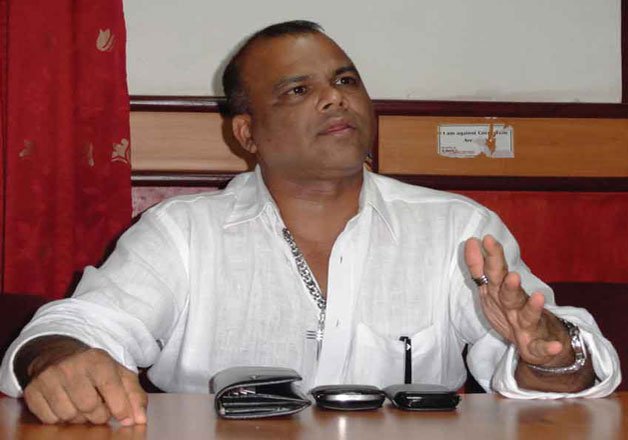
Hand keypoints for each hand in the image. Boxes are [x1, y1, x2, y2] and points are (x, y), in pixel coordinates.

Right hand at [22, 347, 146, 424]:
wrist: (58, 355)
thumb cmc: (94, 368)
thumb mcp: (119, 374)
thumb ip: (134, 395)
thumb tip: (139, 419)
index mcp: (97, 359)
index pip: (110, 388)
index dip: (120, 407)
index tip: (124, 417)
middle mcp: (71, 366)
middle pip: (89, 407)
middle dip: (98, 414)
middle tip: (99, 407)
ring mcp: (49, 377)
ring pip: (69, 415)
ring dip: (79, 417)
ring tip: (82, 404)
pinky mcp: (33, 390)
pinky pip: (50, 418)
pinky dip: (60, 418)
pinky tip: (65, 404)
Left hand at [464, 235, 569, 366]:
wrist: (542, 341)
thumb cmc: (513, 311)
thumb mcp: (493, 290)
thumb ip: (480, 268)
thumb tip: (470, 241)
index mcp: (503, 293)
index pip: (496, 274)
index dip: (491, 259)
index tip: (486, 240)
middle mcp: (516, 306)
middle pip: (510, 294)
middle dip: (509, 283)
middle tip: (510, 272)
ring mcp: (528, 325)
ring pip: (528, 316)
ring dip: (532, 307)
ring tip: (538, 299)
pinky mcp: (537, 345)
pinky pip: (542, 347)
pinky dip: (549, 347)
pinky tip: (555, 346)